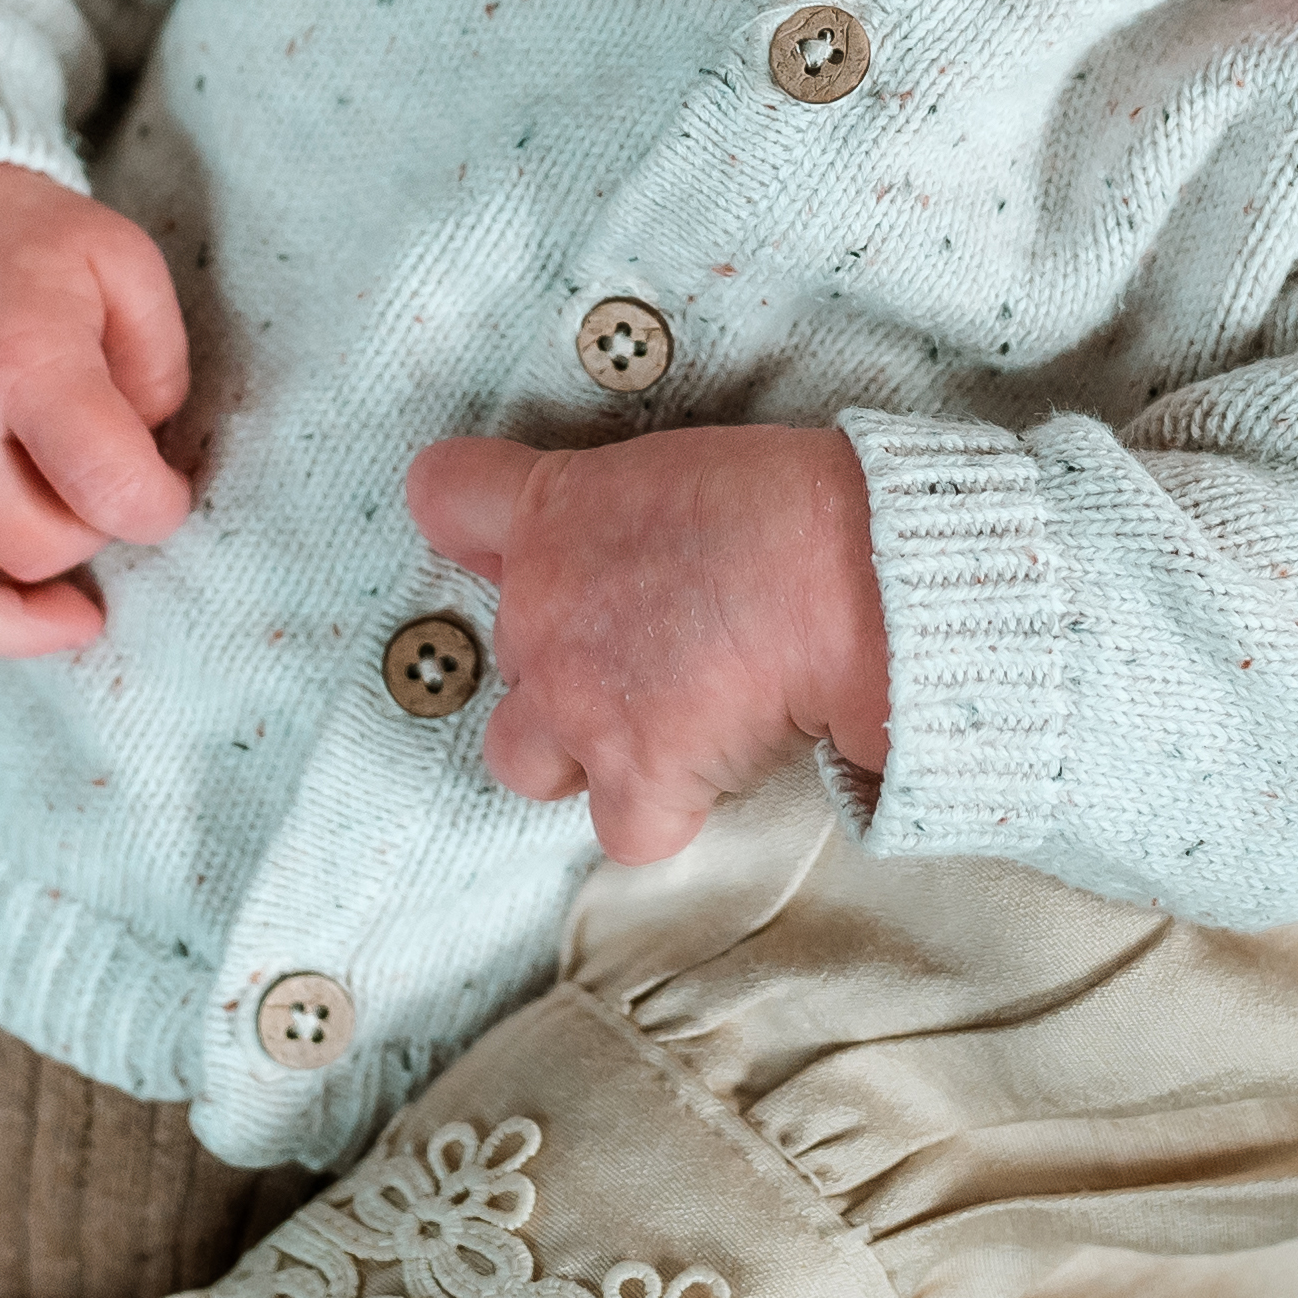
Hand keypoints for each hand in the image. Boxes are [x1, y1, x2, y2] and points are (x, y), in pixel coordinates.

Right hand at [0, 159, 193, 651]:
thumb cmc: (18, 239)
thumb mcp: (122, 260)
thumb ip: (161, 364)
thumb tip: (149, 458)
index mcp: (22, 357)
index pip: (108, 486)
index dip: (159, 507)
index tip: (165, 491)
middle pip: (41, 544)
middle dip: (96, 530)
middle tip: (105, 480)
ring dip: (27, 598)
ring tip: (73, 587)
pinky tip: (6, 607)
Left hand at [405, 426, 891, 861]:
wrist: (851, 579)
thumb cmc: (793, 508)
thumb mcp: (677, 469)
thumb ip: (615, 511)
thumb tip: (623, 553)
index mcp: (551, 513)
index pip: (446, 495)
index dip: (471, 524)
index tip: (504, 545)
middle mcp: (541, 612)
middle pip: (506, 653)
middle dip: (566, 663)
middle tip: (651, 649)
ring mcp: (576, 704)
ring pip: (522, 760)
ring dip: (579, 752)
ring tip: (656, 726)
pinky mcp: (632, 779)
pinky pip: (624, 828)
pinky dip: (666, 813)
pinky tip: (715, 770)